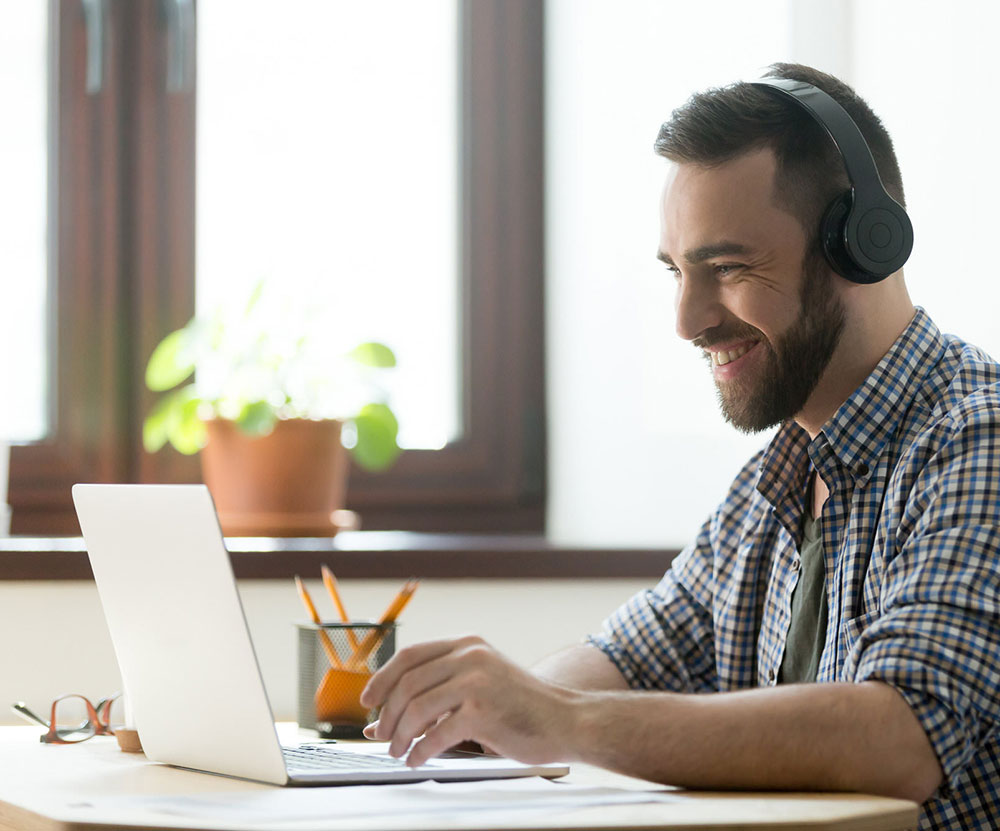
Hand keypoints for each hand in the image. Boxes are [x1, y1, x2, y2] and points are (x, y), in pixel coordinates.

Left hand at [359, 635, 577, 766]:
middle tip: (382, 735)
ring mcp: (477, 682)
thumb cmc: (522, 707)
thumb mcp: (480, 686)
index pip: (411, 656)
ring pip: (417, 709)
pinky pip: (436, 734)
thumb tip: (382, 719)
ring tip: (398, 751)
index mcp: (468, 645)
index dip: (383, 678)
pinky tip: (417, 760)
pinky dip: (420, 751)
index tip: (369, 700)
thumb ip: (437, 694)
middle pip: (408, 683)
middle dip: (388, 714)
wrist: (566, 720)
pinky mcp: (482, 712)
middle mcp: (470, 657)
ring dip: (400, 735)